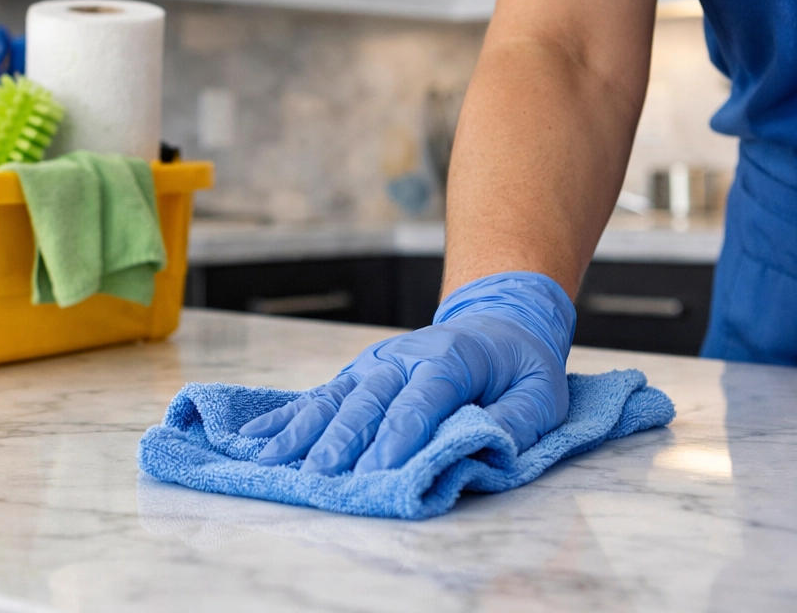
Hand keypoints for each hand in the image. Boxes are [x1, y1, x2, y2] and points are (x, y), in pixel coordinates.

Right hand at [239, 272, 575, 474]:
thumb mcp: (541, 393)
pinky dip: (287, 416)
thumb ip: (515, 421)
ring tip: (269, 458)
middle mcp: (404, 358)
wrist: (499, 320)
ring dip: (302, 430)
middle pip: (368, 402)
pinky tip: (255, 437)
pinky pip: (319, 396)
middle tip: (319, 477)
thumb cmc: (519, 365)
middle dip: (341, 441)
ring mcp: (376, 365)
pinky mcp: (359, 375)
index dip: (399, 436)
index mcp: (452, 358)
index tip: (378, 471)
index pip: (421, 400)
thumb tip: (487, 448)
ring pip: (335, 398)